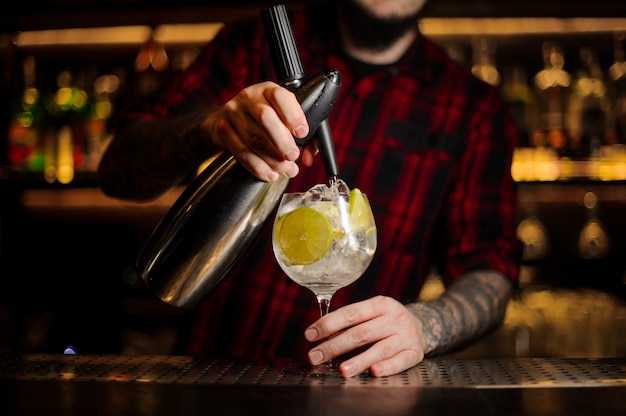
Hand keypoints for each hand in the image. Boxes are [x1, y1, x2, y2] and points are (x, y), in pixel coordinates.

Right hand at [202, 81, 317, 180]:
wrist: (230, 118)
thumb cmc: (265, 118)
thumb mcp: (284, 115)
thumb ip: (304, 134)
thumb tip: (309, 157)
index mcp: (268, 89)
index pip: (280, 97)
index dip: (293, 115)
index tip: (302, 133)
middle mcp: (248, 97)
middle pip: (265, 118)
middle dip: (282, 141)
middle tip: (293, 156)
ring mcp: (233, 113)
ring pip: (254, 139)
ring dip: (273, 159)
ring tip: (286, 169)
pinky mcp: (224, 130)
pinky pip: (242, 152)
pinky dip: (258, 166)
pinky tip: (270, 173)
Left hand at [305, 295, 425, 376]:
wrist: (421, 327)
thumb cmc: (387, 321)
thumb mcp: (372, 314)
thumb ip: (350, 323)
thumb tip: (321, 335)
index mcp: (380, 304)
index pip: (351, 313)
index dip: (329, 324)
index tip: (310, 334)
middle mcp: (394, 317)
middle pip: (361, 333)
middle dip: (335, 346)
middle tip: (315, 356)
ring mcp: (406, 335)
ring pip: (379, 349)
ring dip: (359, 360)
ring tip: (342, 370)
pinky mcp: (414, 352)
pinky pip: (400, 361)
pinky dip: (387, 367)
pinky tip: (374, 371)